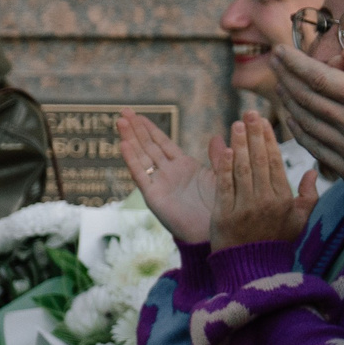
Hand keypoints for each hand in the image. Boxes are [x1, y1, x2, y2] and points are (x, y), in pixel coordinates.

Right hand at [118, 110, 210, 241]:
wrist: (216, 233)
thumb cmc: (222, 208)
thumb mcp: (223, 176)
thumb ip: (217, 157)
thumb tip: (217, 137)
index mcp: (184, 167)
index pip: (162, 143)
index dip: (150, 129)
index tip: (139, 114)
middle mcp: (168, 173)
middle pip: (148, 146)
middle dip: (136, 129)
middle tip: (123, 111)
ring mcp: (159, 184)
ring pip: (142, 156)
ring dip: (131, 138)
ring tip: (120, 121)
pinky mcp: (154, 196)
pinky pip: (141, 174)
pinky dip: (131, 159)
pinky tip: (123, 145)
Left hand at [209, 111, 316, 251]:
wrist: (252, 267)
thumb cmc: (276, 241)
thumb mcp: (299, 220)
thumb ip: (308, 196)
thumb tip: (312, 172)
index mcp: (284, 199)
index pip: (276, 163)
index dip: (269, 141)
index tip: (263, 121)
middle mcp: (266, 201)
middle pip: (260, 162)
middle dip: (254, 136)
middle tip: (249, 114)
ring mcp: (244, 208)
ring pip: (243, 170)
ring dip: (239, 145)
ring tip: (236, 125)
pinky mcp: (224, 215)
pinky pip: (225, 186)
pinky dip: (224, 167)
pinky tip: (223, 149)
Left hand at [270, 39, 343, 189]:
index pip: (321, 79)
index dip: (296, 63)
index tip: (281, 50)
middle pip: (308, 98)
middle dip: (286, 76)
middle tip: (274, 60)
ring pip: (307, 121)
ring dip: (288, 99)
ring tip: (280, 83)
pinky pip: (314, 145)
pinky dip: (298, 128)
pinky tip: (291, 115)